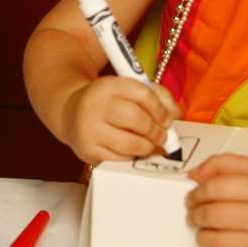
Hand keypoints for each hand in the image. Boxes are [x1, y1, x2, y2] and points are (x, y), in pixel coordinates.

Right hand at [61, 76, 176, 164]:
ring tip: (149, 144)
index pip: (142, 94)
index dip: (160, 108)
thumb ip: (157, 96)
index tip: (166, 117)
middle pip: (137, 119)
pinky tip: (132, 150)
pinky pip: (121, 160)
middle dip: (156, 131)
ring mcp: (90, 130)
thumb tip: (176, 114)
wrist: (71, 113)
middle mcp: (95, 106)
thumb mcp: (128, 89)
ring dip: (147, 147)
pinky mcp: (89, 152)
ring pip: (131, 144)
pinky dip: (132, 157)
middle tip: (162, 135)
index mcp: (107, 86)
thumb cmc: (109, 102)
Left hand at [186, 154, 247, 246]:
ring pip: (217, 244)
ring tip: (205, 231)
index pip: (214, 189)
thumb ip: (223, 164)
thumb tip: (194, 175)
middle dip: (195, 215)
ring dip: (202, 238)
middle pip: (212, 216)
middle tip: (194, 214)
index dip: (196, 194)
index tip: (192, 197)